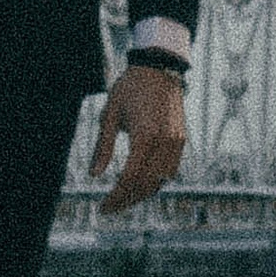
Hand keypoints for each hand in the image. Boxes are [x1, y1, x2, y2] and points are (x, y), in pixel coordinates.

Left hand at [90, 61, 186, 216]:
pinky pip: (169, 170)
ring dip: (141, 194)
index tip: (102, 207)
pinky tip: (140, 183)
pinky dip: (155, 182)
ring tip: (123, 198)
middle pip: (145, 185)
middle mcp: (164, 142)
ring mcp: (176, 142)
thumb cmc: (130, 89)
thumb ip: (102, 147)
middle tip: (109, 208)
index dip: (115, 197)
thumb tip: (94, 174)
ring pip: (159, 181)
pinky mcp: (181, 140)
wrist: (159, 69)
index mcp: (144, 136)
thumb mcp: (110, 115)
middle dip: (126, 201)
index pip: (129, 179)